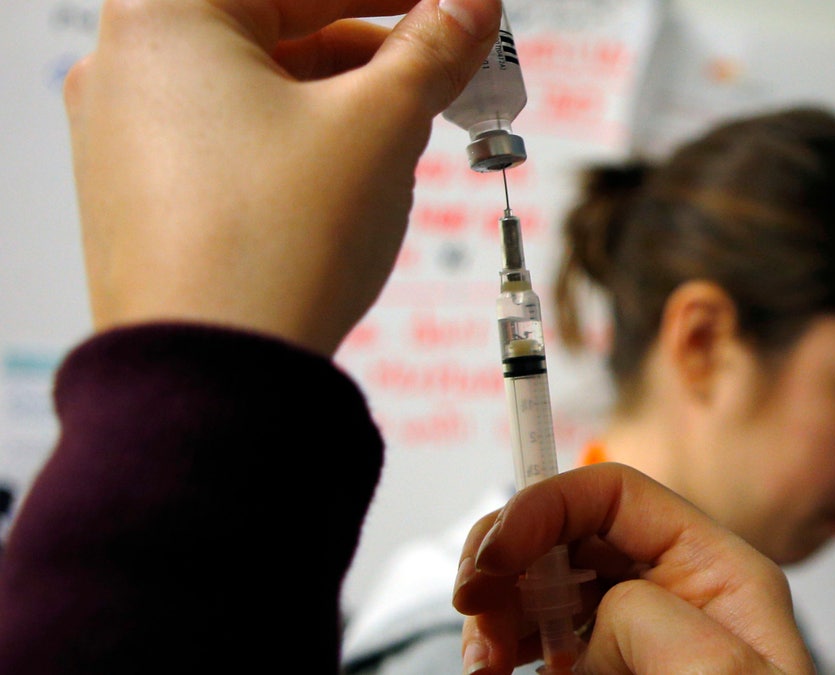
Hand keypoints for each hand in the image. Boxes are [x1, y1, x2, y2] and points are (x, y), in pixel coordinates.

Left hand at [64, 0, 501, 355]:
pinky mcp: (147, 196)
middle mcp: (130, 64)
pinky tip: (358, 166)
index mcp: (168, 15)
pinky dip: (304, 137)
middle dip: (378, 44)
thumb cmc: (276, 245)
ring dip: (346, 92)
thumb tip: (470, 6)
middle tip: (450, 62)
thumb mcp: (381, 126)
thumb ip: (432, 49)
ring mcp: (129, 135)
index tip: (455, 6)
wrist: (218, 381)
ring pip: (263, 84)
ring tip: (416, 122)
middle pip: (281, 23)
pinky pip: (237, 137)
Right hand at [454, 464, 814, 673]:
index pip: (614, 496)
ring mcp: (633, 641)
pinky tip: (494, 672)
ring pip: (540, 586)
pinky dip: (501, 651)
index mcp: (716, 574)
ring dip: (495, 609)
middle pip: (564, 532)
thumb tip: (594, 617)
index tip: (494, 555)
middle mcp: (672, 596)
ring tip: (485, 661)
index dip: (543, 504)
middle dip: (506, 555)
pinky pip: (536, 643)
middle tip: (475, 602)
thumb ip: (657, 620)